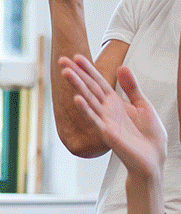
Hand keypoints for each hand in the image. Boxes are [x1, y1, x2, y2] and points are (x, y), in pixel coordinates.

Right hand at [60, 56, 166, 180]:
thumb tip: (122, 67)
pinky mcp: (107, 133)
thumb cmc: (148, 133)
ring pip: (89, 100)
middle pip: (89, 87)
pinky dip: (86, 109)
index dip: (88, 69)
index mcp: (114, 102)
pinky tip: (77, 99)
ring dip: (77, 86)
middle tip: (62, 60)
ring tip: (66, 73)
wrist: (153, 155)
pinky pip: (94, 119)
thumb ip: (131, 87)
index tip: (77, 56)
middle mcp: (106, 110)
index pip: (98, 82)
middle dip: (76, 74)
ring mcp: (105, 121)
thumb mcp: (142, 104)